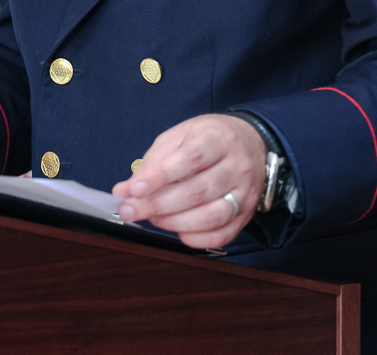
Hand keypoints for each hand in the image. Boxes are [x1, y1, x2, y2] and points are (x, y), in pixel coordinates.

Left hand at [111, 113, 265, 248]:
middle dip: (158, 204)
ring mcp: (244, 192)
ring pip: (210, 216)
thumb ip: (152, 162)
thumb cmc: (208, 139)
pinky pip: (222, 235)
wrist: (251, 144)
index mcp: (218, 139)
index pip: (191, 158)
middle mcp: (236, 166)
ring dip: (174, 222)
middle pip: (197, 191)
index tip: (135, 189)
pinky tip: (178, 231)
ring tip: (153, 217)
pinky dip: (195, 239)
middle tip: (131, 210)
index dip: (161, 176)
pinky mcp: (246, 215)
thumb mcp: (179, 137)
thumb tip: (124, 190)